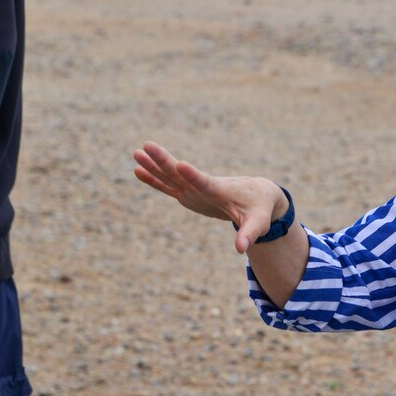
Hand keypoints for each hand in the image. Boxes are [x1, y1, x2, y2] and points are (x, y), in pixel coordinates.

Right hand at [133, 141, 286, 253]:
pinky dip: (154, 180)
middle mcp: (204, 187)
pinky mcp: (189, 194)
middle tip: (147, 146)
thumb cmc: (258, 209)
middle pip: (181, 174)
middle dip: (164, 161)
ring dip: (154, 166)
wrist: (257, 195)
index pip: (205, 182)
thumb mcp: (258, 222)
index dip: (193, 175)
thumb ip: (249, 234)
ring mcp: (194, 190)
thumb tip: (241, 249)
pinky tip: (138, 170)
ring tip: (136, 152)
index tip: (180, 164)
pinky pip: (168, 186)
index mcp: (221, 191)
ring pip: (171, 176)